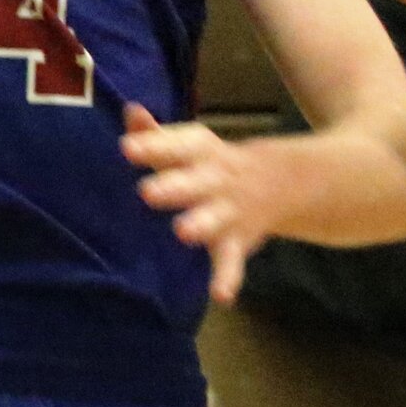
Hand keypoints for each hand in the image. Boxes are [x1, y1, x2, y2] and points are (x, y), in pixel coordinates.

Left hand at [122, 103, 282, 303]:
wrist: (278, 181)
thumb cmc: (211, 162)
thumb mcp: (188, 144)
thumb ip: (155, 133)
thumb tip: (129, 110)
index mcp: (200, 151)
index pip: (176, 146)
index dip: (152, 146)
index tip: (127, 149)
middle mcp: (215, 179)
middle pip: (193, 181)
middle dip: (173, 186)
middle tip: (147, 192)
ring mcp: (227, 211)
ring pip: (213, 219)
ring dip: (199, 225)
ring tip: (182, 233)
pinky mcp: (236, 242)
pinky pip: (232, 262)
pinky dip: (227, 278)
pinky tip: (220, 296)